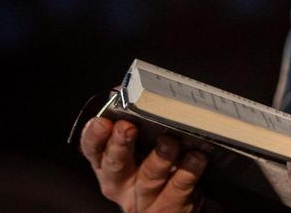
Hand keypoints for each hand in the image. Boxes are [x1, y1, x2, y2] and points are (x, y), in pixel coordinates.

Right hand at [80, 117, 206, 212]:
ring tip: (170, 141)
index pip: (93, 150)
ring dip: (160, 157)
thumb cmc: (163, 165)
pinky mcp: (169, 209)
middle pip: (115, 166)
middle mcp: (122, 184)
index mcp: (110, 166)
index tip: (102, 121)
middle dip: (119, 145)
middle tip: (128, 127)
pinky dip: (188, 171)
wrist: (181, 203)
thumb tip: (126, 90)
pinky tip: (197, 157)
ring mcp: (144, 200)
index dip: (94, 137)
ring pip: (149, 178)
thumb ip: (138, 120)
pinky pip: (178, 189)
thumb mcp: (145, 145)